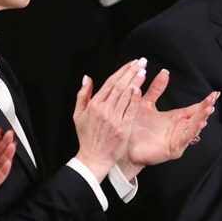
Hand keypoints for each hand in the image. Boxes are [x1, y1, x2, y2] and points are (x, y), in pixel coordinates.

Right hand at [73, 59, 146, 181]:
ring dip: (135, 81)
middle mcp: (104, 110)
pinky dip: (134, 99)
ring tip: (143, 70)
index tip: (132, 63)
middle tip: (142, 62)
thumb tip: (86, 78)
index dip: (122, 71)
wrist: (93, 158)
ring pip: (125, 95)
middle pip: (120, 86)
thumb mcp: (78, 115)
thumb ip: (82, 95)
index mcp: (94, 105)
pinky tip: (139, 89)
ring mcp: (113, 119)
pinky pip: (130, 111)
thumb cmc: (87, 137)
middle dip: (132, 72)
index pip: (110, 82)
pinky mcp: (123, 128)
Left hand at [118, 69, 219, 179]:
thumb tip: (164, 71)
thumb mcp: (147, 104)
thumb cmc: (135, 127)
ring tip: (209, 109)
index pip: (194, 108)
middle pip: (197, 117)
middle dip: (206, 108)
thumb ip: (156, 89)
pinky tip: (199, 123)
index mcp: (176, 118)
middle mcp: (179, 128)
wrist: (124, 146)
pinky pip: (185, 139)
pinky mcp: (174, 149)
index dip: (204, 102)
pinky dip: (193, 131)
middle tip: (213, 99)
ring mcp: (178, 139)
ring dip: (202, 118)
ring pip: (194, 127)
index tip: (214, 94)